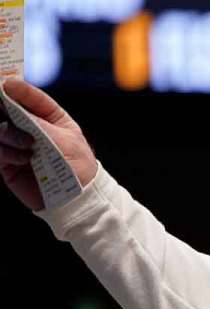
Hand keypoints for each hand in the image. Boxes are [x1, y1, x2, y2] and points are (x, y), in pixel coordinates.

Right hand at [0, 80, 97, 210]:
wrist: (75, 200)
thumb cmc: (78, 168)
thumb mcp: (64, 141)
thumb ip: (38, 123)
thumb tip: (12, 105)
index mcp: (51, 118)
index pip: (32, 97)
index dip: (19, 89)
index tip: (7, 84)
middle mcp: (32, 128)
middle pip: (8, 109)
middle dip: (4, 107)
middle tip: (3, 108)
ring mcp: (18, 144)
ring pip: (0, 129)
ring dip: (10, 134)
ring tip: (27, 146)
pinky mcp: (8, 161)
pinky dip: (7, 153)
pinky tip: (23, 159)